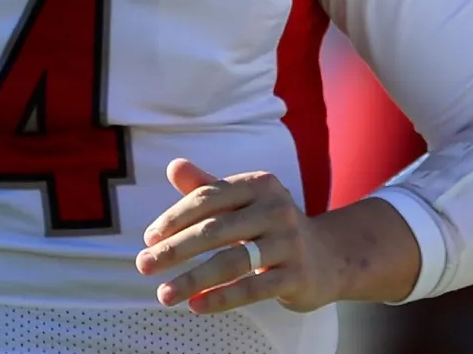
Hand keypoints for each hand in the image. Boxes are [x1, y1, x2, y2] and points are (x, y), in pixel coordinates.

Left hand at [135, 158, 344, 314]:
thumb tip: (174, 166)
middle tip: (143, 265)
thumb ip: (206, 188)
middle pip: (215, 230)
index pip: (208, 198)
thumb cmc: (269, 225)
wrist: (329, 256)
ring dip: (193, 279)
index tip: (149, 240)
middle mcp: (277, 209)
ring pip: (232, 262)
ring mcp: (290, 242)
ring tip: (164, 295)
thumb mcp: (241, 203)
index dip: (175, 218)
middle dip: (175, 250)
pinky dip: (222, 298)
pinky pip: (254, 288)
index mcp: (259, 184)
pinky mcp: (298, 275)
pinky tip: (196, 305)